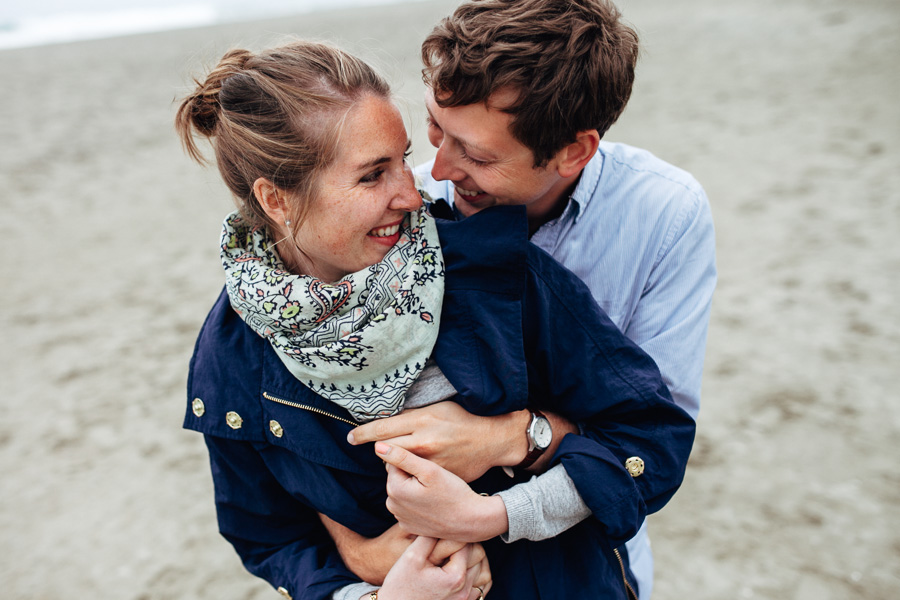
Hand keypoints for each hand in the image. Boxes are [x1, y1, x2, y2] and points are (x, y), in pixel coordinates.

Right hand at [319, 515, 491, 590]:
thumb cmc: (399, 586)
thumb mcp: (410, 557)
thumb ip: (429, 537)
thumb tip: (440, 520)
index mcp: (454, 577)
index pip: (467, 545)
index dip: (457, 533)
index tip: (447, 527)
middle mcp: (464, 591)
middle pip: (479, 557)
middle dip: (466, 545)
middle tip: (451, 537)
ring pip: (482, 571)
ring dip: (473, 559)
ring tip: (455, 551)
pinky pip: (480, 587)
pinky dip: (475, 575)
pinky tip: (460, 567)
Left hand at [348, 401, 528, 481]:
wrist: (492, 441)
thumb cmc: (464, 419)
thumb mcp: (437, 408)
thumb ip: (412, 416)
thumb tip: (388, 418)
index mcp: (422, 422)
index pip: (382, 429)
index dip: (363, 434)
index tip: (351, 438)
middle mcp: (424, 443)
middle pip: (387, 449)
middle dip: (381, 449)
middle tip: (381, 447)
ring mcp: (431, 464)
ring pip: (399, 467)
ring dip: (395, 464)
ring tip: (407, 458)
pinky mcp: (438, 477)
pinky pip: (414, 481)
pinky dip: (411, 477)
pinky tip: (419, 473)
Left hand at [376, 442, 507, 541]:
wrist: (471, 522)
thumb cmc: (454, 493)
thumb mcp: (430, 470)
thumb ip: (402, 456)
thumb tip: (377, 445)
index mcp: (395, 488)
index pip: (394, 463)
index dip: (413, 461)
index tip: (429, 468)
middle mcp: (392, 506)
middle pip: (398, 478)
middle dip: (412, 475)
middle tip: (434, 481)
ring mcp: (400, 518)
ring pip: (403, 491)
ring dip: (415, 488)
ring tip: (435, 492)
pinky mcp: (408, 526)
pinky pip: (408, 506)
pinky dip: (418, 502)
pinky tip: (433, 504)